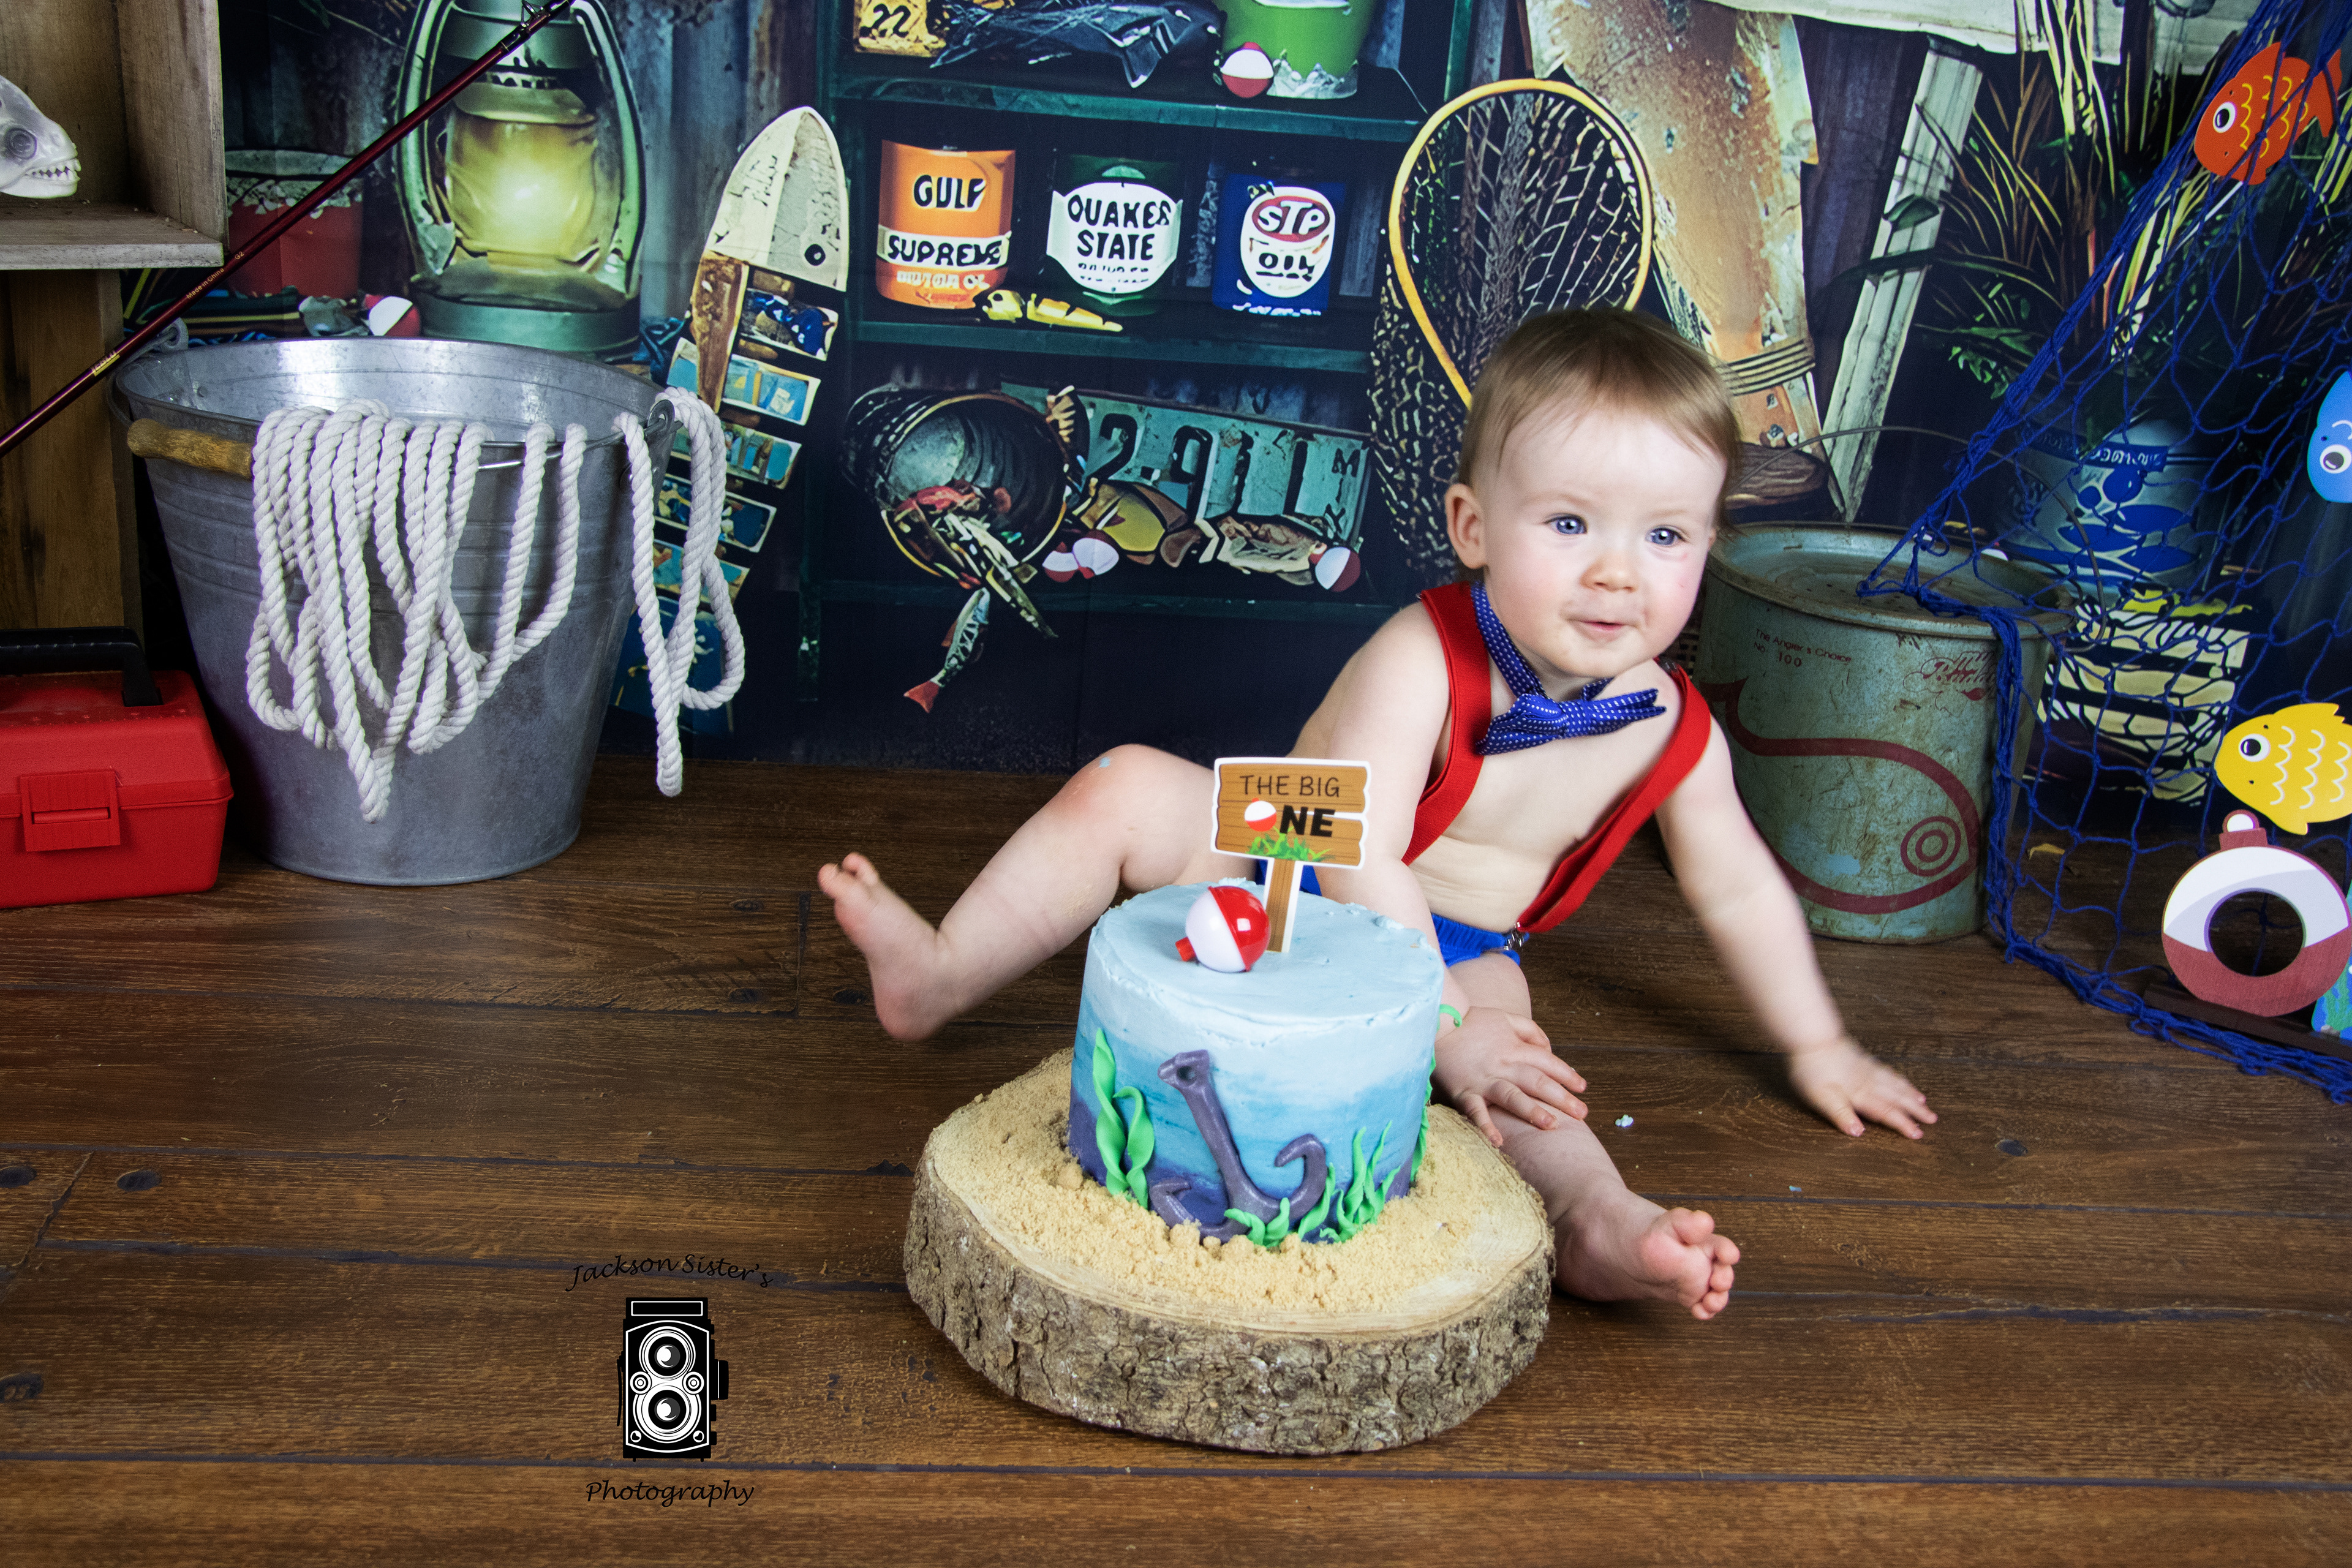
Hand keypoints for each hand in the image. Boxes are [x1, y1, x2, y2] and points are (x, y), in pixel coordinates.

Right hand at [1434, 1006, 1586, 1146]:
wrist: (1435, 1021)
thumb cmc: (1471, 1021)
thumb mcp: (1505, 1017)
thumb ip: (1530, 1030)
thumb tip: (1548, 1048)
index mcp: (1514, 1047)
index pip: (1548, 1062)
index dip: (1567, 1075)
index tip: (1582, 1088)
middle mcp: (1503, 1064)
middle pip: (1538, 1082)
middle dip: (1562, 1098)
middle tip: (1582, 1114)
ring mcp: (1484, 1079)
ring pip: (1512, 1096)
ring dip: (1531, 1110)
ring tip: (1551, 1125)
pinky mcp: (1464, 1091)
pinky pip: (1476, 1111)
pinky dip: (1486, 1126)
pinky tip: (1498, 1142)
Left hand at [1787, 1036, 1934, 1138]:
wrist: (1812, 1037)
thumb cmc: (1813, 1068)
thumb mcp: (1822, 1097)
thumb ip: (1841, 1115)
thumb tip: (1858, 1133)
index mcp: (1860, 1093)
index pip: (1887, 1112)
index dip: (1903, 1124)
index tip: (1919, 1134)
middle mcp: (1868, 1081)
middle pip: (1897, 1097)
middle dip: (1915, 1109)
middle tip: (1933, 1118)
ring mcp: (1866, 1067)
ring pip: (1894, 1082)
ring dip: (1910, 1093)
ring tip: (1922, 1100)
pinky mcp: (1860, 1057)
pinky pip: (1887, 1070)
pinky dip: (1897, 1077)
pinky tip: (1898, 1078)